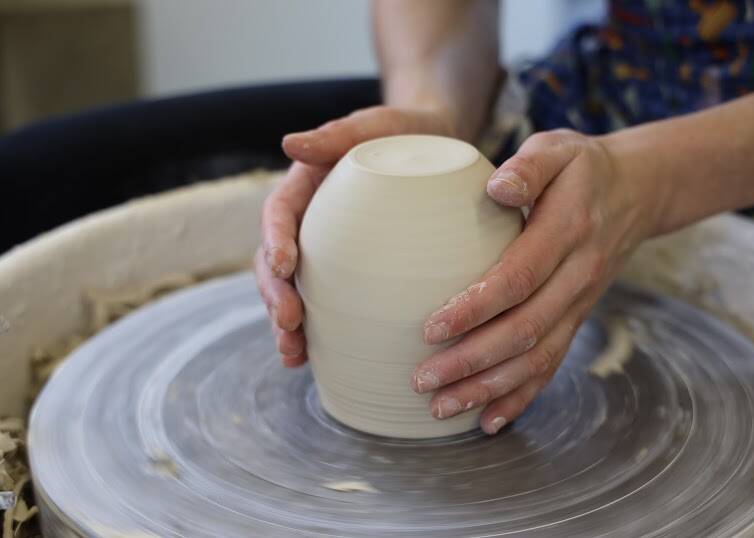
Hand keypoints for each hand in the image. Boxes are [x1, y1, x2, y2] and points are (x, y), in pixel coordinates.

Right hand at [255, 106, 456, 366]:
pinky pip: (324, 303)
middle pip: (275, 261)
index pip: (279, 212)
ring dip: (285, 322)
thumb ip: (338, 134)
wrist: (436, 146)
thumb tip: (288, 143)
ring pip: (293, 289)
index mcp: (307, 185)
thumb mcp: (377, 127)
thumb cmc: (406, 133)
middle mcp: (310, 221)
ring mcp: (326, 250)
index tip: (283, 265)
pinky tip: (310, 358)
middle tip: (289, 323)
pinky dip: (313, 332)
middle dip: (275, 295)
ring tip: (292, 352)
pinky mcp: (348, 272)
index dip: (274, 239)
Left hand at [411, 129, 658, 433]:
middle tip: (422, 380)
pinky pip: (551, 365)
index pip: (518, 278)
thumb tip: (497, 186)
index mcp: (567, 231)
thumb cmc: (581, 168)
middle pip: (523, 331)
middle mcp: (577, 277)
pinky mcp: (575, 318)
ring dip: (488, 388)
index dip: (476, 307)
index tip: (431, 328)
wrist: (636, 192)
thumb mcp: (557, 148)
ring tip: (441, 407)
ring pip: (536, 358)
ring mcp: (579, 304)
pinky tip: (489, 420)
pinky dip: (521, 396)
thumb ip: (529, 165)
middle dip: (472, 362)